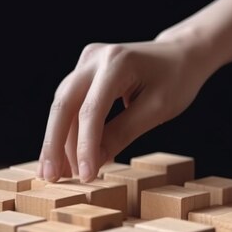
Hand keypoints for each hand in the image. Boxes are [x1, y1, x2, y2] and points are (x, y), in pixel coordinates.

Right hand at [37, 38, 215, 182]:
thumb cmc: (176, 80)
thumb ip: (123, 133)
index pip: (91, 111)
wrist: (181, 54)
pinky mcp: (86, 69)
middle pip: (64, 104)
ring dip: (58, 139)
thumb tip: (94, 161)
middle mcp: (95, 58)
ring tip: (57, 173)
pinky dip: (68, 128)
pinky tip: (64, 154)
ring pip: (63, 104)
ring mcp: (87, 61)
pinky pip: (71, 101)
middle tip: (50, 177)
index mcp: (117, 63)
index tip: (85, 177)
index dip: (85, 147)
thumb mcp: (157, 109)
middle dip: (55, 144)